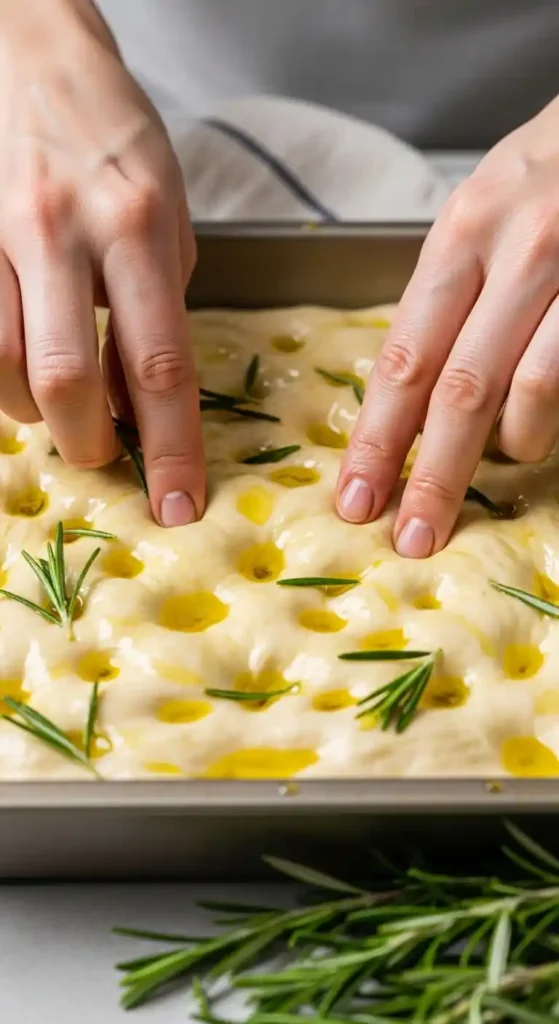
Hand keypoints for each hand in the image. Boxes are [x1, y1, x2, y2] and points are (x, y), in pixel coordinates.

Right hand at [0, 0, 202, 526]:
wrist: (31, 54)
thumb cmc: (114, 141)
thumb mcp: (167, 218)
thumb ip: (158, 309)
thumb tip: (144, 402)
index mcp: (135, 226)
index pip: (159, 364)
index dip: (171, 447)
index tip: (180, 504)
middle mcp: (62, 231)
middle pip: (65, 379)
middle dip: (87, 442)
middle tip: (104, 455)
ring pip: (4, 367)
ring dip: (36, 411)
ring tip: (61, 403)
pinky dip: (1, 373)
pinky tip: (23, 368)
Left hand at [336, 96, 558, 556]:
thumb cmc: (545, 177)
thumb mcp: (479, 217)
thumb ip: (444, 298)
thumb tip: (409, 398)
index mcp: (461, 233)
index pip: (404, 358)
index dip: (377, 439)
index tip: (355, 498)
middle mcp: (518, 251)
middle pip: (458, 390)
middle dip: (431, 476)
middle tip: (410, 535)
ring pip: (530, 392)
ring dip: (510, 446)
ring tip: (504, 459)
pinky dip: (548, 416)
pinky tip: (536, 427)